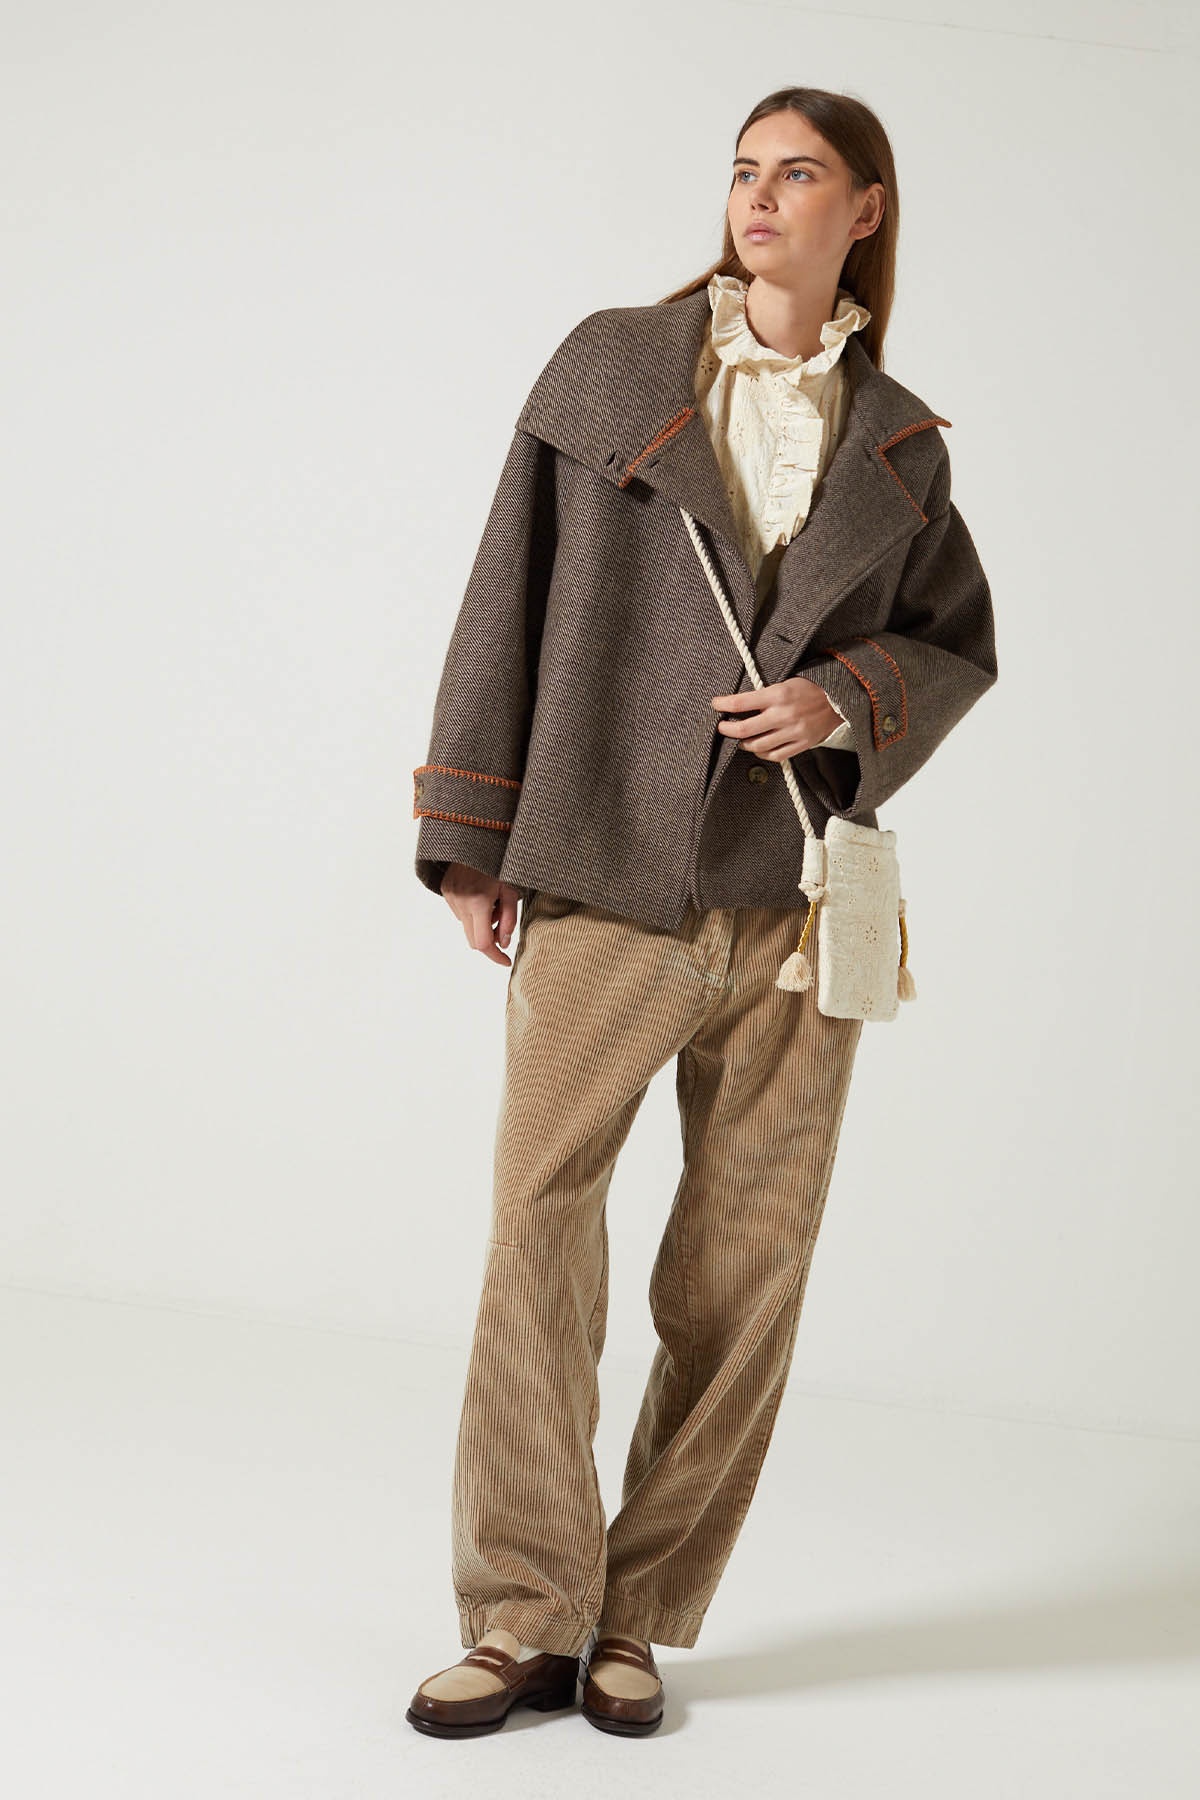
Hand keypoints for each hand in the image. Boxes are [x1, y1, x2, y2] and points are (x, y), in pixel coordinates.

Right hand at [440, 865, 524, 966]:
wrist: (477, 834)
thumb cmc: (500, 861)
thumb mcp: (511, 890)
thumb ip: (509, 919)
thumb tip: (504, 943)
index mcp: (479, 901)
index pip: (484, 943)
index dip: (496, 956)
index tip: (506, 961)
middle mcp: (460, 901)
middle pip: (473, 940)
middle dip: (489, 941)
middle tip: (502, 930)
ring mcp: (450, 895)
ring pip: (466, 926)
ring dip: (480, 923)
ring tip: (491, 903)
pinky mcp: (445, 889)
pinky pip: (458, 912)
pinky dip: (471, 912)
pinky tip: (479, 895)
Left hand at [710, 675, 840, 759]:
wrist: (839, 700)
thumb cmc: (809, 689)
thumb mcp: (786, 683)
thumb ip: (765, 695)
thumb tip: (740, 705)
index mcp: (778, 694)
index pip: (741, 702)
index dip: (723, 704)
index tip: (716, 704)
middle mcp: (783, 715)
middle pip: (745, 729)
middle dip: (728, 729)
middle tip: (722, 727)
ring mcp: (793, 732)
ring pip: (758, 746)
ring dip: (744, 744)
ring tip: (741, 739)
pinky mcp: (801, 744)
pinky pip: (775, 755)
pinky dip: (762, 753)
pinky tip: (758, 748)